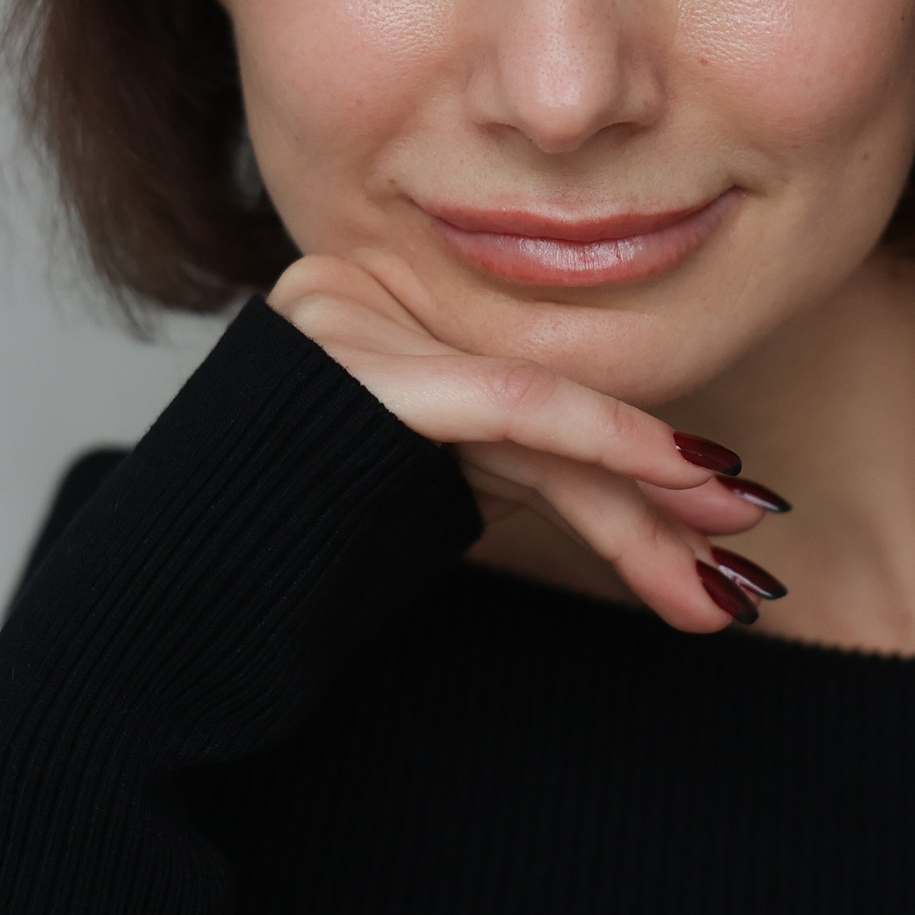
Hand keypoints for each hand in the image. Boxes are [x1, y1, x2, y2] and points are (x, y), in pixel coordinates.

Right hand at [267, 250, 786, 632]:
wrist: (167, 621)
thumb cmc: (296, 566)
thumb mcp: (438, 498)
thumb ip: (534, 470)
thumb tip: (679, 498)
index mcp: (377, 313)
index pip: (532, 394)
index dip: (639, 461)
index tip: (727, 522)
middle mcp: (360, 293)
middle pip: (543, 409)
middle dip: (656, 501)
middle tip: (747, 564)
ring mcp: (349, 317)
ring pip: (539, 419)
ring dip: (646, 509)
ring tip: (720, 579)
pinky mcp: (353, 363)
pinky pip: (509, 403)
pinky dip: (608, 446)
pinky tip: (680, 484)